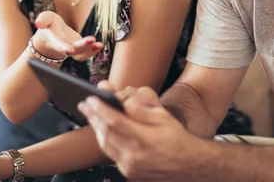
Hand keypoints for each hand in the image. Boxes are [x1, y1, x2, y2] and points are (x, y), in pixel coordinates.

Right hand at [33, 11, 103, 61]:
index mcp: (54, 40)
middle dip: (82, 47)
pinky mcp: (79, 50)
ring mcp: (72, 50)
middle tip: (91, 40)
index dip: (63, 47)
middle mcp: (63, 48)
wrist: (51, 36)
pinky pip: (86, 53)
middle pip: (73, 50)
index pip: (58, 45)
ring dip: (90, 51)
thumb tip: (38, 22)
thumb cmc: (48, 25)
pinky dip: (93, 51)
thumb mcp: (45, 19)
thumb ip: (43, 19)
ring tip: (99, 44)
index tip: (70, 50)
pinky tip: (100, 45)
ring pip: (80, 54)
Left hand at [78, 81, 198, 179]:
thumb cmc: (177, 139)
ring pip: (105, 146)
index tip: (91, 99)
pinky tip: (104, 131)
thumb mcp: (164, 118)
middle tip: (85, 104)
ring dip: (96, 129)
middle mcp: (135, 156)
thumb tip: (124, 103)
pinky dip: (106, 141)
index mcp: (144, 139)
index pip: (115, 121)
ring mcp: (130, 167)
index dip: (101, 109)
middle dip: (93, 117)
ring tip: (91, 115)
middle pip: (106, 133)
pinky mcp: (129, 174)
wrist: (188, 165)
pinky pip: (112, 155)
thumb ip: (142, 111)